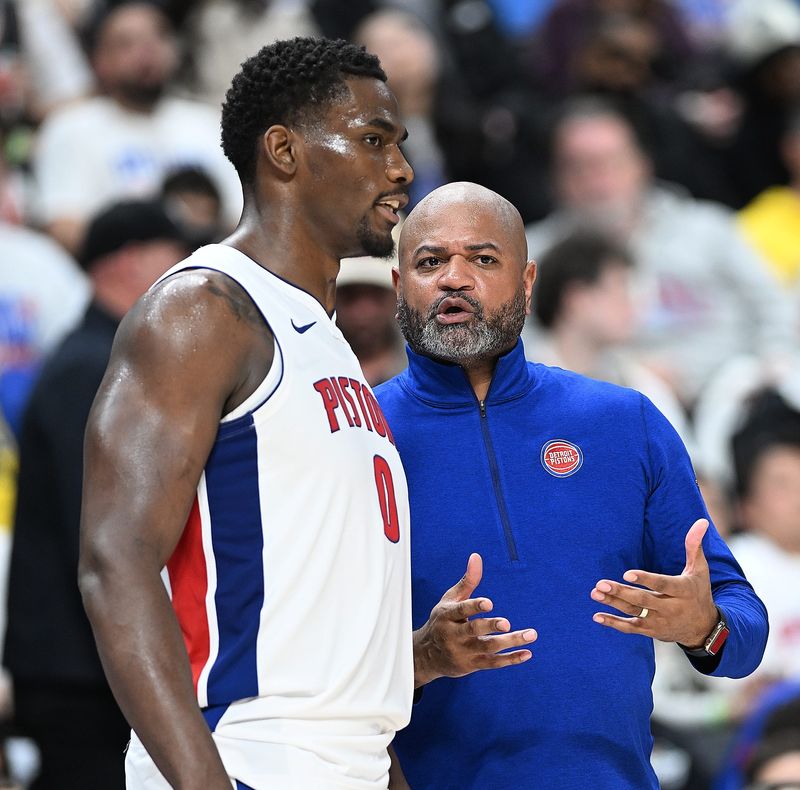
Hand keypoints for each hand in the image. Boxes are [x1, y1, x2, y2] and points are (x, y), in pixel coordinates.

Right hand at [412, 553, 535, 687]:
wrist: (428, 655)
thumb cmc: (443, 620)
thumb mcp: (450, 600)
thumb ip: (467, 580)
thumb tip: (476, 556)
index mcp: (447, 615)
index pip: (461, 610)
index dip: (474, 607)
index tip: (489, 603)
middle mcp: (454, 635)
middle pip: (474, 630)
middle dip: (490, 626)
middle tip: (506, 623)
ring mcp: (464, 651)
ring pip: (488, 647)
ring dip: (510, 642)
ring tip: (531, 634)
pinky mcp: (473, 664)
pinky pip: (493, 663)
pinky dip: (511, 659)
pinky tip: (527, 653)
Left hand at [590, 518, 717, 646]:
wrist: (703, 628)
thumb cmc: (698, 592)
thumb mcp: (699, 570)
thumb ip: (694, 546)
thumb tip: (701, 521)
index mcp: (682, 591)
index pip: (662, 584)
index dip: (645, 580)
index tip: (626, 574)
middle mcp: (671, 608)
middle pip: (643, 600)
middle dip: (621, 592)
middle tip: (601, 583)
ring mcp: (660, 621)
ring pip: (634, 612)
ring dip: (613, 604)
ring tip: (595, 593)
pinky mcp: (651, 631)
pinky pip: (631, 627)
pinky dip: (614, 623)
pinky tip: (597, 616)